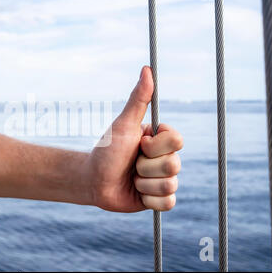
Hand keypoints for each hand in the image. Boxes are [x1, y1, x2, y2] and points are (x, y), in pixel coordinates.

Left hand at [83, 66, 182, 212]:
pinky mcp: (159, 199)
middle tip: (131, 163)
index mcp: (161, 140)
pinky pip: (167, 203)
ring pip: (170, 185)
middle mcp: (165, 159)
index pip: (177, 141)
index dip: (155, 145)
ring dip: (143, 183)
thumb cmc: (107, 149)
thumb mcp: (123, 124)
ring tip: (131, 178)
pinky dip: (147, 199)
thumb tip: (147, 69)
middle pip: (173, 165)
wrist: (93, 180)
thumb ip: (138, 99)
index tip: (139, 144)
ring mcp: (163, 180)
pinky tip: (135, 192)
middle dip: (145, 166)